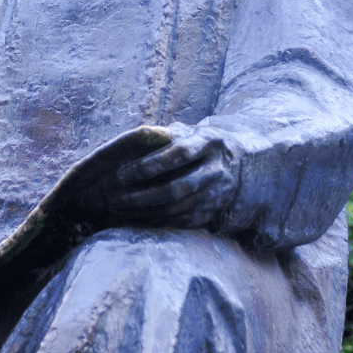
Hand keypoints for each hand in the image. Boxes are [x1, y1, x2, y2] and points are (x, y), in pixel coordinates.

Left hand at [94, 127, 239, 229]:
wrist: (237, 161)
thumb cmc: (198, 142)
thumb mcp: (187, 131)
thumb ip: (163, 134)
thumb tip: (133, 137)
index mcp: (209, 142)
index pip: (179, 154)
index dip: (150, 165)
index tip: (122, 174)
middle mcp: (216, 169)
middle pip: (178, 187)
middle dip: (143, 196)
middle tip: (115, 198)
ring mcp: (216, 193)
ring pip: (179, 208)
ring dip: (146, 211)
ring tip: (120, 210)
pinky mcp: (213, 211)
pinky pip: (183, 221)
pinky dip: (158, 221)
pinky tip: (138, 217)